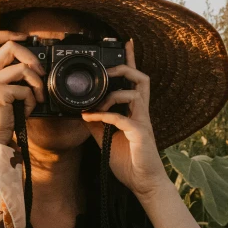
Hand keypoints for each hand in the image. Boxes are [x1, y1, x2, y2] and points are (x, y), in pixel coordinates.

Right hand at [0, 31, 45, 143]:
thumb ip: (8, 75)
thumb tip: (32, 65)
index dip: (8, 33)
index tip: (25, 37)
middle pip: (11, 46)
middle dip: (32, 57)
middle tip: (40, 72)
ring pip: (23, 68)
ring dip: (37, 83)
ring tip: (38, 96)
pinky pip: (26, 90)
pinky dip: (31, 101)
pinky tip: (26, 111)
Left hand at [81, 39, 169, 200]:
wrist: (143, 184)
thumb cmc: (130, 162)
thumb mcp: (107, 138)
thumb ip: (99, 123)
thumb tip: (83, 112)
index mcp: (136, 112)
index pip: (136, 81)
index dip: (131, 61)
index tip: (126, 44)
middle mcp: (142, 113)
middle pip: (142, 79)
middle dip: (125, 68)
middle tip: (107, 70)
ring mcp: (143, 122)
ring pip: (135, 93)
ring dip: (112, 94)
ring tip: (96, 105)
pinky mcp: (140, 134)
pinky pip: (122, 118)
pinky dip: (104, 115)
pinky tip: (91, 119)